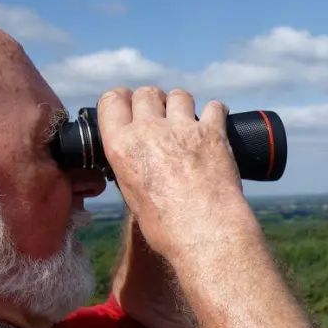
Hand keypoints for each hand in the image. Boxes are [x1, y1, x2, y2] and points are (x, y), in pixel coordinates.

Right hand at [95, 86, 254, 260]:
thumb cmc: (168, 228)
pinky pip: (213, 107)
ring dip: (181, 104)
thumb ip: (133, 169)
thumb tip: (141, 165)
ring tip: (187, 120)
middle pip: (146, 93)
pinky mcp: (213, 133)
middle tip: (161, 115)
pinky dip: (215, 112)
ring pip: (178, 95)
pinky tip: (215, 122)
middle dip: (153, 101)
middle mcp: (149, 131)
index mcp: (122, 147)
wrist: (205, 234)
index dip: (121, 100)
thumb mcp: (133, 198)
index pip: (111, 101)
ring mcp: (182, 129)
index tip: (129, 104)